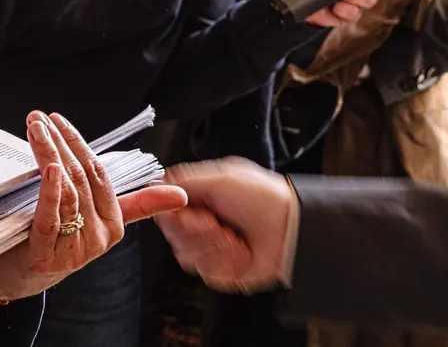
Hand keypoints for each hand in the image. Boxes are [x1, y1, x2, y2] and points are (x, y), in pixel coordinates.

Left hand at [0, 112, 187, 300]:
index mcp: (112, 224)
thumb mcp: (94, 220)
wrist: (21, 281)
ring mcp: (73, 249)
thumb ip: (135, 204)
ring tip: (34, 131)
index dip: (79, 143)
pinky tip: (48, 167)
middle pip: (81, 179)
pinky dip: (49, 190)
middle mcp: (97, 237)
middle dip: (59, 143)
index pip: (100, 174)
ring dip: (48, 156)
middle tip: (38, 118)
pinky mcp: (46, 256)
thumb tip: (180, 194)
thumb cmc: (55, 242)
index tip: (58, 120)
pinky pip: (51, 218)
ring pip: (67, 193)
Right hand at [155, 158, 296, 293]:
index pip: (166, 212)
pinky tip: (239, 249)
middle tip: (212, 221)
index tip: (183, 210)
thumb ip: (183, 179)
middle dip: (192, 229)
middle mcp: (204, 224)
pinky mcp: (224, 271)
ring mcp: (213, 249)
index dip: (171, 214)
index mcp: (202, 200)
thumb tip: (155, 183)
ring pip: (185, 254)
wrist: (292, 230)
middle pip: (173, 234)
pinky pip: (206, 271)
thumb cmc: (264, 198)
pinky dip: (223, 259)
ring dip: (209, 244)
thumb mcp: (221, 176)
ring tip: (231, 235)